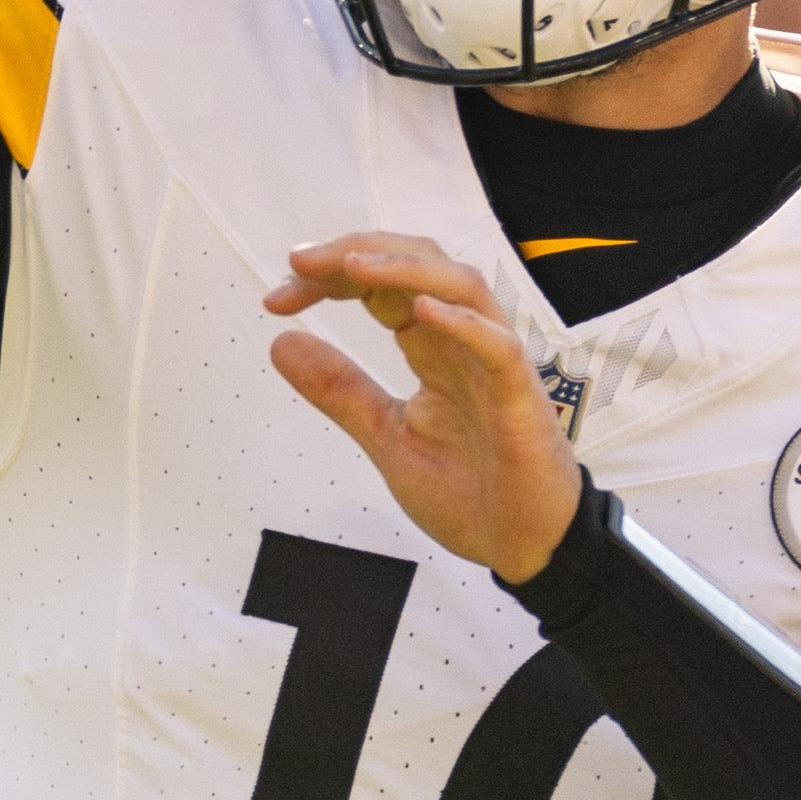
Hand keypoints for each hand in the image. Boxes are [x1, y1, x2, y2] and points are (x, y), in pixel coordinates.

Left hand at [264, 233, 584, 582]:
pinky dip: (464, 323)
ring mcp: (495, 366)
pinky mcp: (520, 399)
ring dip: (406, 267)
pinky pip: (499, 347)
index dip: (328, 278)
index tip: (276, 298)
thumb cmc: (469, 491)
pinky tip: (423, 312)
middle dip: (356, 252)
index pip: (379, 286)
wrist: (523, 547)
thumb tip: (280, 342)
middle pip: (417, 263)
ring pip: (462, 286)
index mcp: (431, 349)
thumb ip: (340, 390)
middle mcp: (463, 343)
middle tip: (299, 263)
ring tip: (353, 265)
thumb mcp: (386, 436)